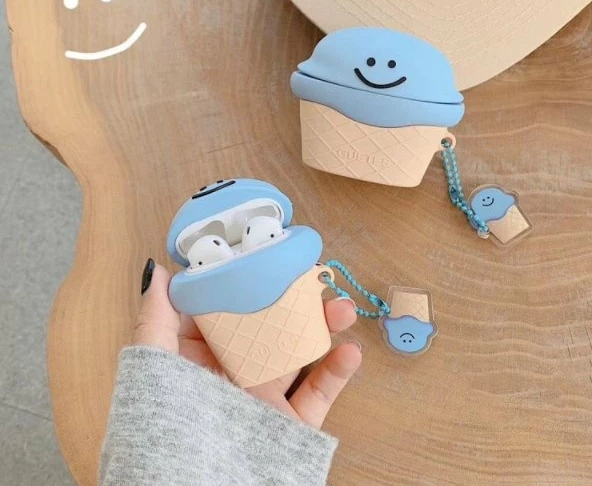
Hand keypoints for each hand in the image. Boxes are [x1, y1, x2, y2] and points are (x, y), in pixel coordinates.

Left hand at [133, 261, 361, 428]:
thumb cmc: (163, 423)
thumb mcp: (152, 363)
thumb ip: (155, 318)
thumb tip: (161, 271)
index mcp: (203, 354)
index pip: (229, 308)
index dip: (251, 280)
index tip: (272, 255)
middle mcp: (236, 371)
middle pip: (272, 325)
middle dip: (296, 298)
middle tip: (315, 276)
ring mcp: (264, 397)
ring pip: (300, 354)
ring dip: (324, 327)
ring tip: (343, 308)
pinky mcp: (288, 424)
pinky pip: (316, 396)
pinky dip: (336, 374)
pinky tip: (350, 352)